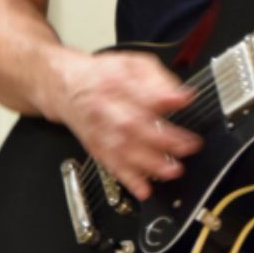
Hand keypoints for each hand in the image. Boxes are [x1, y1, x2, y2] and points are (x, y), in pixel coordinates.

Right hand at [48, 49, 202, 201]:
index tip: (183, 101)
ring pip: (122, 149)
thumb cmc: (105, 74)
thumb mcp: (134, 63)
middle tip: (187, 146)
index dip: (162, 98)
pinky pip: (111, 165)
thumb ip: (158, 78)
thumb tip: (181, 95)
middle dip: (162, 138)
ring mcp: (99, 129)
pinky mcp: (96, 147)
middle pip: (132, 124)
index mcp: (117, 81)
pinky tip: (143, 189)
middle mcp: (106, 107)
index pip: (141, 91)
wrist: (66, 86)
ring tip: (172, 170)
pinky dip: (128, 179)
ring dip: (148, 163)